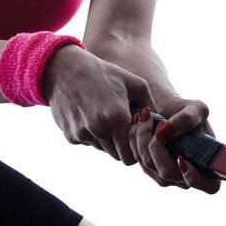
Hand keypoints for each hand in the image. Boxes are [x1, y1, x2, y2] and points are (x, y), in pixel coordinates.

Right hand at [43, 44, 155, 164]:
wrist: (65, 68)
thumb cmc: (103, 73)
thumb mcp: (134, 83)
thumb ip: (151, 105)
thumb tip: (160, 124)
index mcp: (117, 118)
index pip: (132, 156)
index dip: (136, 149)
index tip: (136, 135)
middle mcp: (98, 130)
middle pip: (118, 156)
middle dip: (123, 146)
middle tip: (123, 127)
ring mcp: (82, 134)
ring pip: (103, 149)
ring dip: (107, 139)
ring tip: (105, 115)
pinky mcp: (70, 136)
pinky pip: (88, 142)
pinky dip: (91, 134)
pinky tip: (90, 114)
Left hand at [127, 97, 220, 193]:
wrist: (170, 111)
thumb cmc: (189, 112)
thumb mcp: (196, 108)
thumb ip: (188, 118)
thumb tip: (165, 132)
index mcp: (209, 166)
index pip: (210, 186)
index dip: (195, 177)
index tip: (181, 158)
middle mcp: (189, 177)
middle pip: (167, 173)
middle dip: (157, 145)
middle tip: (160, 122)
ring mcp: (168, 177)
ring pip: (148, 164)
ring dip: (143, 136)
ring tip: (147, 115)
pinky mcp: (150, 170)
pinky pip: (137, 158)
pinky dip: (135, 137)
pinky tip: (140, 121)